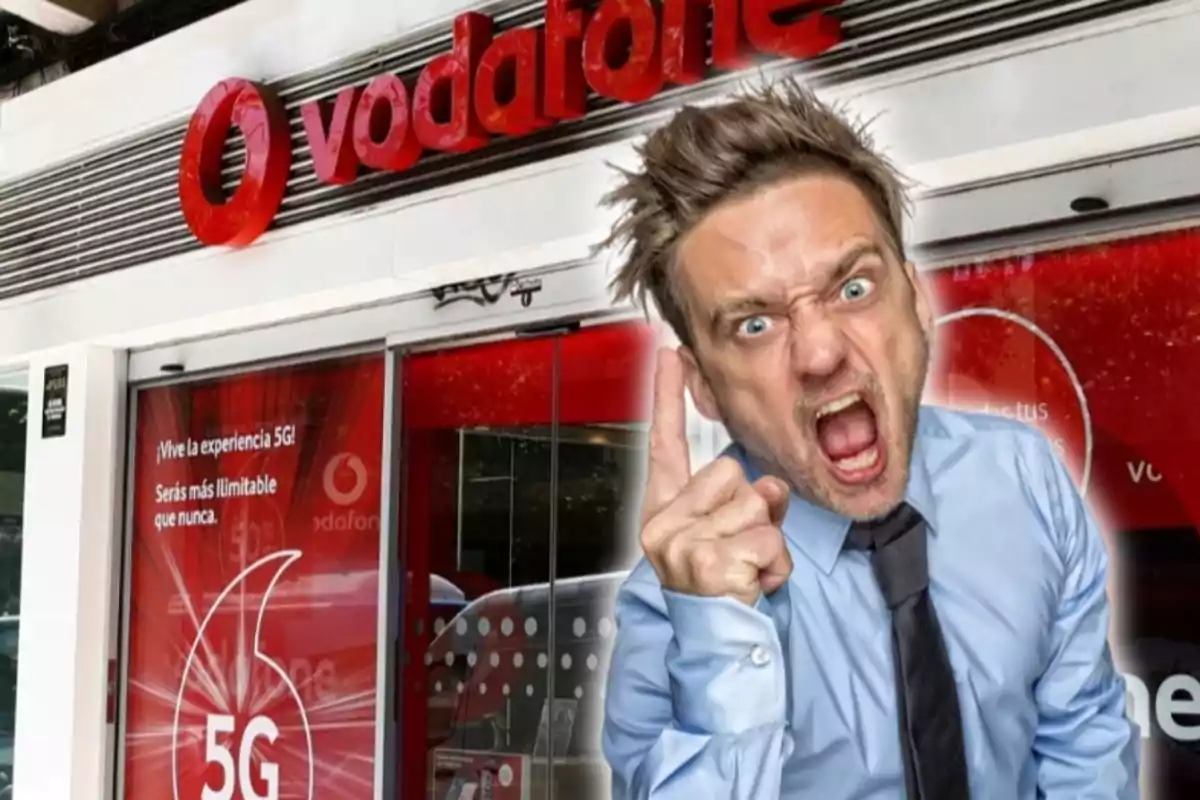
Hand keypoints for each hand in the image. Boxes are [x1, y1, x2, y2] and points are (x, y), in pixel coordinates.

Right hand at [639, 348, 792, 605]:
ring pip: (757, 504)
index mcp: (665, 511)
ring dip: (767, 541)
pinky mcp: (707, 562)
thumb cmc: (725, 592)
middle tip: (739, 549)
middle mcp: (664, 524)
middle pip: (732, 472)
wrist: (718, 650)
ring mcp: (682, 544)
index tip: (669, 353)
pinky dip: (774, 566)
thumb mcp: (733, 536)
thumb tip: (768, 486)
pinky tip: (752, 586)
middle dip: (753, 509)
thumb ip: (746, 499)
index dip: (666, 395)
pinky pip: (768, 540)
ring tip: (746, 570)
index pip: (665, 443)